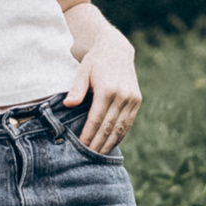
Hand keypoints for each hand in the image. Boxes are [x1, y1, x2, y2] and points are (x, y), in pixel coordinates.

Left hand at [65, 27, 140, 154]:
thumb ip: (77, 89)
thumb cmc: (95, 62)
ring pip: (120, 127)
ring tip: (100, 155)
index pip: (96, 119)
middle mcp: (122, 95)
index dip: (89, 134)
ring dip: (110, 143)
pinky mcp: (137, 100)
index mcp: (107, 89)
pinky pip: (128, 122)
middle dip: (98, 143)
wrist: (116, 49)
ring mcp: (132, 98)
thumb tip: (69, 105)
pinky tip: (112, 143)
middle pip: (109, 126)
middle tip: (89, 157)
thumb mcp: (82, 71)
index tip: (81, 146)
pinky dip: (121, 134)